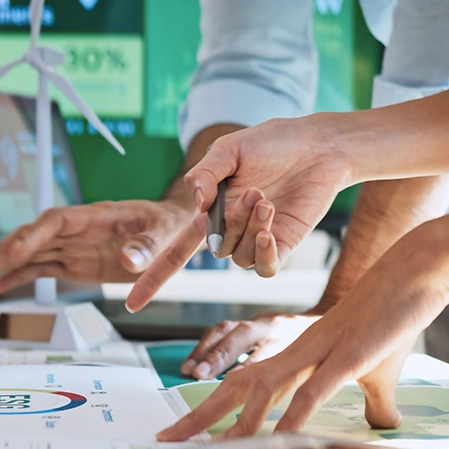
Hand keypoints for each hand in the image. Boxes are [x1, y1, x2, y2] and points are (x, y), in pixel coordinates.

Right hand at [0, 200, 190, 291]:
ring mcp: (74, 247)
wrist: (173, 227)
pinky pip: (43, 269)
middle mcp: (78, 230)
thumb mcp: (166, 233)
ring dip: (4, 263)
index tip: (15, 250)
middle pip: (34, 236)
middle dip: (5, 250)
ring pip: (32, 253)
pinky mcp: (75, 263)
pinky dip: (20, 276)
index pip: (56, 221)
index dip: (34, 234)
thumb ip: (147, 245)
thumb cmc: (169, 224)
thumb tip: (128, 260)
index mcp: (95, 216)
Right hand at [126, 115, 350, 311]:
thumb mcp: (229, 151)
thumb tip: (197, 202)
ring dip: (250, 228)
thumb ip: (206, 173)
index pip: (174, 253)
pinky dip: (263, 253)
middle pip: (215, 249)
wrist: (316, 146)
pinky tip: (268, 230)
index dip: (153, 279)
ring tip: (266, 199)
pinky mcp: (282, 245)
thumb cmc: (271, 143)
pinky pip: (263, 268)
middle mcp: (229, 231)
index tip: (132, 305)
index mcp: (209, 213)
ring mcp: (255, 241)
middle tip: (254, 191)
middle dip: (230, 222)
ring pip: (238, 257)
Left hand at [156, 224, 448, 441]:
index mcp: (286, 344)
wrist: (410, 274)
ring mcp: (316, 350)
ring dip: (239, 421)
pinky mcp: (348, 356)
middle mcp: (290, 345)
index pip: (237, 374)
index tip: (183, 420)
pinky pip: (313, 391)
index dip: (209, 396)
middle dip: (201, 413)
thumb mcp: (369, 368)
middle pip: (235, 382)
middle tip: (167, 438)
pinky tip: (279, 440)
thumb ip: (364, 398)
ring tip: (214, 448)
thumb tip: (377, 425)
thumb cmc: (386, 320)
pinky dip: (293, 417)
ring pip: (265, 387)